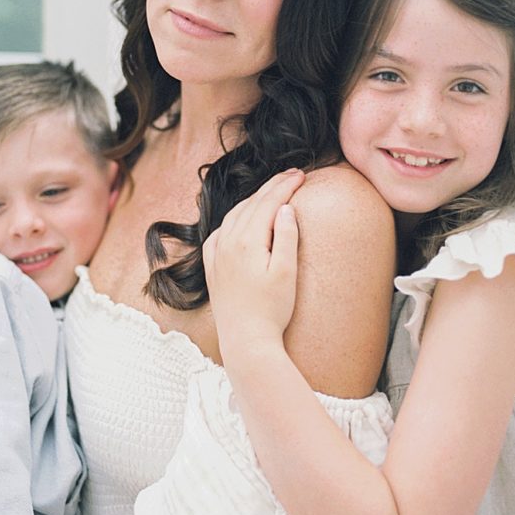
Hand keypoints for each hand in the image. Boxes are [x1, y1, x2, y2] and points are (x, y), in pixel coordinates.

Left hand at [203, 169, 303, 358]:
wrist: (245, 340)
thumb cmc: (271, 309)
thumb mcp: (286, 272)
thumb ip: (285, 236)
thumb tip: (284, 207)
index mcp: (246, 241)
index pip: (268, 202)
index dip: (286, 185)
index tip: (302, 174)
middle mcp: (226, 242)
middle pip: (251, 203)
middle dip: (272, 186)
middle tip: (292, 174)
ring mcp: (216, 253)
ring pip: (235, 214)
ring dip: (254, 199)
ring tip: (273, 191)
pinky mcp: (212, 265)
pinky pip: (221, 230)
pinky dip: (235, 217)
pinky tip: (242, 217)